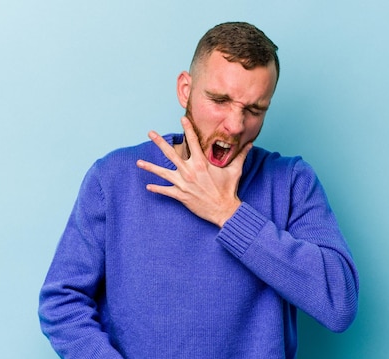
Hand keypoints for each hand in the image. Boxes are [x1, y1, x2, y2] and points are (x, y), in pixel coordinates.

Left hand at [136, 117, 251, 226]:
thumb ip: (241, 155)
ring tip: (138, 163)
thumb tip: (250, 143)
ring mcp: (183, 184)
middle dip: (159, 142)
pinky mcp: (181, 196)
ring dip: (150, 167)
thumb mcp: (235, 170)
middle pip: (170, 154)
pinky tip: (148, 187)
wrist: (224, 210)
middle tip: (150, 133)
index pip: (192, 141)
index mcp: (201, 163)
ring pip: (162, 172)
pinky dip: (157, 189)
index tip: (182, 118)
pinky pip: (166, 191)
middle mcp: (189, 171)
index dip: (187, 128)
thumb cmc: (229, 190)